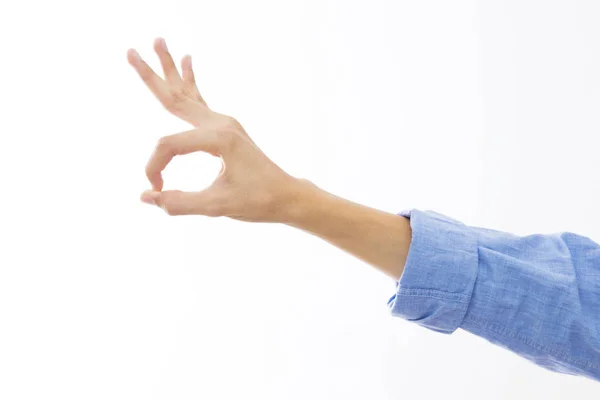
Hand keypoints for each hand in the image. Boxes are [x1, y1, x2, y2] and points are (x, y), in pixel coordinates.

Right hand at [129, 39, 303, 221]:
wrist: (286, 195)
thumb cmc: (257, 201)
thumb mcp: (218, 207)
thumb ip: (180, 203)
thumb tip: (146, 196)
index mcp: (220, 139)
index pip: (170, 145)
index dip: (156, 167)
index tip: (157, 189)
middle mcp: (221, 124)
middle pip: (176, 97)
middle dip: (150, 77)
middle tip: (130, 51)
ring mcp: (224, 123)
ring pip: (188, 95)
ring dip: (170, 70)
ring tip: (158, 41)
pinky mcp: (225, 128)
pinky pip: (200, 101)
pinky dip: (190, 83)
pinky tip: (188, 61)